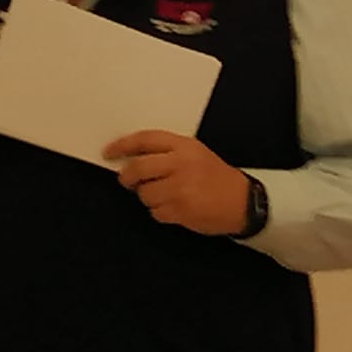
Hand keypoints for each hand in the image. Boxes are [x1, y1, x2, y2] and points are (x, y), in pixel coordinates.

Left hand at [104, 130, 249, 235]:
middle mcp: (180, 164)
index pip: (144, 140)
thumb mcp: (195, 153)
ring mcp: (180, 188)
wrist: (243, 201)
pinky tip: (174, 207)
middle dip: (127, 177)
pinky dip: (160, 212)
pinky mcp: (181, 210)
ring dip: (148, 197)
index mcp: (184, 146)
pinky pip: (155, 212)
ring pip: (144, 194)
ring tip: (164, 195)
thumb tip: (132, 158)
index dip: (122, 145)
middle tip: (127, 180)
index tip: (109, 152)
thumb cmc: (216, 176)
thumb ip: (166, 152)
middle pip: (137, 168)